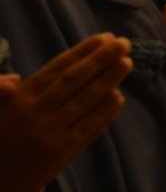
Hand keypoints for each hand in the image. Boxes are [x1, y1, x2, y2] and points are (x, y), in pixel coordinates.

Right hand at [0, 35, 131, 191]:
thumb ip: (4, 92)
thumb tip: (18, 78)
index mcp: (19, 99)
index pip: (57, 68)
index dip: (82, 52)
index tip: (104, 38)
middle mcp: (36, 113)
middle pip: (75, 79)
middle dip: (101, 58)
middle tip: (124, 42)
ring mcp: (51, 133)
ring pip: (86, 100)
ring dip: (109, 79)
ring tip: (127, 62)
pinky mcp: (62, 153)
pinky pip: (89, 127)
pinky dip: (105, 111)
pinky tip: (119, 96)